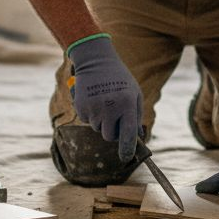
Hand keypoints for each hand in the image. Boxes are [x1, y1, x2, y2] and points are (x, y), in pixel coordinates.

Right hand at [67, 35, 142, 161]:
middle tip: (114, 115)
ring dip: (102, 121)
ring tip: (104, 101)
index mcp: (127, 104)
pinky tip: (94, 99)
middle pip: (109, 137)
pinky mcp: (81, 107)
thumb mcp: (134, 93)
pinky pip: (87, 121)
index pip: (128, 134)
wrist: (96, 61)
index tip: (126, 157)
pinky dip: (91, 114)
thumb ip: (137, 116)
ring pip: (98, 129)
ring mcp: (94, 108)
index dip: (127, 149)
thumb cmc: (119, 78)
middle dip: (112, 131)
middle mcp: (110, 108)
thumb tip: (137, 138)